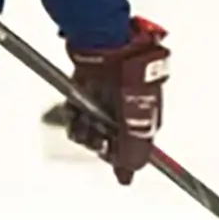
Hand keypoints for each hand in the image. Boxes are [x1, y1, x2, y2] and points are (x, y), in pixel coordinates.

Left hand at [65, 17, 168, 184]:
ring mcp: (105, 100)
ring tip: (84, 121)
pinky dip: (73, 115)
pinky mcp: (87, 91)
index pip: (133, 150)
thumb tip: (130, 174)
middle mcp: (126, 109)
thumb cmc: (130, 73)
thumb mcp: (136, 121)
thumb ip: (133, 151)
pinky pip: (76, 113)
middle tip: (96, 136)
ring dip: (84, 130)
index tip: (116, 170)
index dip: (121, 160)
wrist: (106, 45)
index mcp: (145, 116)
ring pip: (89, 129)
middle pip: (108, 141)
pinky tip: (76, 110)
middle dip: (100, 143)